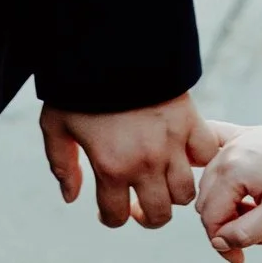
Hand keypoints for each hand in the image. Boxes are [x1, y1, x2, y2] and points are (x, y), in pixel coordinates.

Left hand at [40, 94, 219, 230]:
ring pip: (185, 193)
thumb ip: (62, 165)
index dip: (110, 218)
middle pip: (158, 215)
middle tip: (139, 202)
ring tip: (162, 180)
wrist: (113, 44)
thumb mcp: (55, 126)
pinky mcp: (191, 122)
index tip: (108, 210)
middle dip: (147, 216)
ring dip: (173, 192)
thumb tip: (72, 198)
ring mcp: (172, 144)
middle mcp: (145, 163)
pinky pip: (206, 155)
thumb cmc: (78, 87)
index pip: (116, 217)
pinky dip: (198, 159)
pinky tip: (183, 153)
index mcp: (110, 167)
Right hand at [195, 121, 261, 262]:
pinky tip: (241, 194)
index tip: (242, 260)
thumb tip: (217, 243)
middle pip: (206, 203)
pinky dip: (224, 183)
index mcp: (231, 171)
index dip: (223, 245)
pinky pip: (217, 161)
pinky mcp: (241, 138)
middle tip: (257, 239)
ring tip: (259, 218)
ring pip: (210, 186)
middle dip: (225, 227)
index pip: (210, 218)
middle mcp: (225, 153)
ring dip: (227, 208)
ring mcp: (231, 143)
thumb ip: (245, 232)